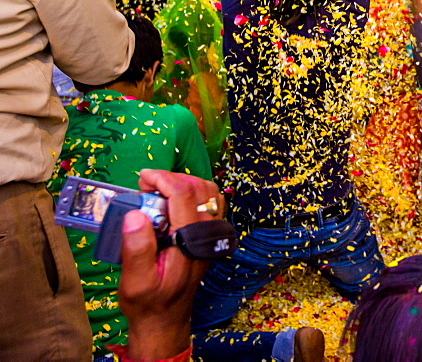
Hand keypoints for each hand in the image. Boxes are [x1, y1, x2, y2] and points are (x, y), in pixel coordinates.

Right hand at [118, 170, 222, 359]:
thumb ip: (136, 249)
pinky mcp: (210, 235)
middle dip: (172, 178)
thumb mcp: (136, 281)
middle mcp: (206, 234)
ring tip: (158, 191)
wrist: (166, 318)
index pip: (184, 194)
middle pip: (198, 188)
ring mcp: (211, 234)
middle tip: (146, 186)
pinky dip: (194, 193)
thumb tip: (135, 214)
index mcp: (189, 241)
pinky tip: (173, 200)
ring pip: (208, 192)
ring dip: (184, 183)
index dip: (163, 178)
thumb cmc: (149, 302)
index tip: (142, 178)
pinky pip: (210, 203)